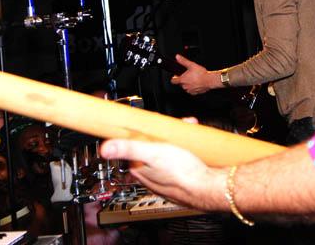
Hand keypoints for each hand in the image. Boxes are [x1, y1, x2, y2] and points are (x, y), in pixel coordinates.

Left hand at [100, 138, 224, 210]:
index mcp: (141, 171)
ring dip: (176, 141)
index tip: (147, 127)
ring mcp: (168, 177)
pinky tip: (193, 146)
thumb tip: (105, 148)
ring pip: (167, 153)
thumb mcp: (152, 153)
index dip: (141, 135)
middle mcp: (153, 177)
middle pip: (151, 150)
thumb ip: (128, 148)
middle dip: (161, 136)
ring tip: (184, 132)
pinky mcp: (184, 177)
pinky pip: (181, 159)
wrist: (209, 187)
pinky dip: (186, 149)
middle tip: (171, 130)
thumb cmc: (182, 174)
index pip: (134, 148)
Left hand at [171, 55, 217, 94]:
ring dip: (188, 84)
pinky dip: (193, 87)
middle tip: (189, 75)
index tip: (177, 76)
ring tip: (194, 79)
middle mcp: (185, 86)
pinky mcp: (195, 93)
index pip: (173, 81)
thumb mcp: (191, 65)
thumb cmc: (201, 74)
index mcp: (182, 80)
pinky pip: (192, 90)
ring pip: (186, 87)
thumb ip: (183, 61)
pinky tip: (197, 83)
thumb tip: (177, 57)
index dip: (174, 78)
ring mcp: (190, 90)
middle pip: (180, 83)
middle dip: (183, 80)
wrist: (209, 80)